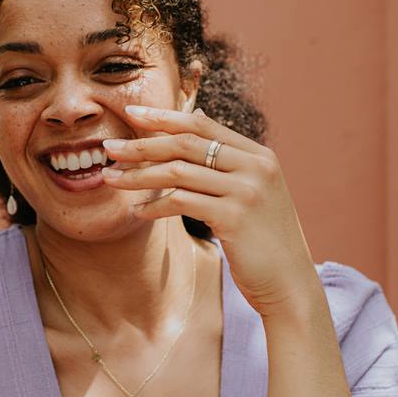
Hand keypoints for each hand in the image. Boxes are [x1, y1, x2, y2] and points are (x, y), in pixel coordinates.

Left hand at [102, 105, 321, 317]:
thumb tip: (193, 131)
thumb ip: (228, 165)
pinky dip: (154, 206)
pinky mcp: (234, 217)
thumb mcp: (251, 194)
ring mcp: (246, 190)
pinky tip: (136, 212)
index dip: (164, 117)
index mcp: (258, 155)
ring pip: (178, 171)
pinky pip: (181, 202)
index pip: (203, 124)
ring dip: (138, 174)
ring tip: (110, 178)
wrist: (289, 283)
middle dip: (142, 143)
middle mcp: (255, 166)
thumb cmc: (262, 241)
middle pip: (186, 143)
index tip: (132, 112)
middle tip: (108, 146)